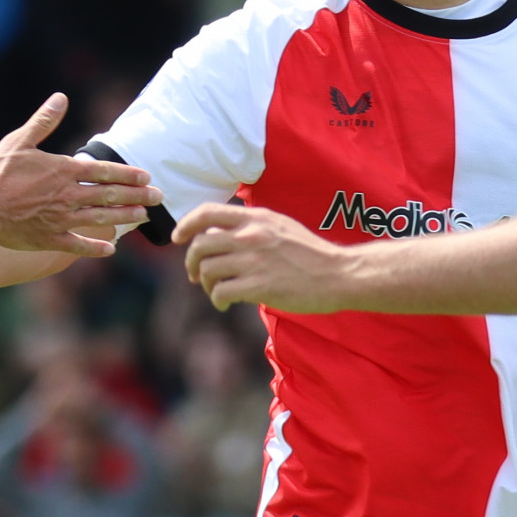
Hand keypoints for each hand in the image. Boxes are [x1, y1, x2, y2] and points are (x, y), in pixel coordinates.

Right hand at [0, 93, 156, 256]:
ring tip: (142, 217)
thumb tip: (61, 97)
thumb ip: (43, 121)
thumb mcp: (19, 141)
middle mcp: (68, 195)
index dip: (127, 174)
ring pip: (101, 219)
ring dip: (124, 218)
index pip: (104, 171)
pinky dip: (95, 247)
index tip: (146, 177)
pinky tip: (110, 249)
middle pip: (109, 195)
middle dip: (136, 196)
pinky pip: (78, 245)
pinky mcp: (50, 239)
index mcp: (63, 171)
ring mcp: (61, 219)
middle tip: (158, 197)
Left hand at [176, 204, 357, 312]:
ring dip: (204, 284)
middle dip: (190, 262)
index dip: (186, 225)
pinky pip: (221, 292)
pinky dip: (217, 300)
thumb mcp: (279, 227)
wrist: (338, 274)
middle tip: (194, 275)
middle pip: (200, 245)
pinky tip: (225, 303)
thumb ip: (250, 226)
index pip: (207, 212)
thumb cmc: (309, 253)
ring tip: (215, 291)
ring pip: (207, 270)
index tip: (178, 238)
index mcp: (256, 218)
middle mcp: (251, 236)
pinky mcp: (260, 286)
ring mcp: (255, 261)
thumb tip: (215, 233)